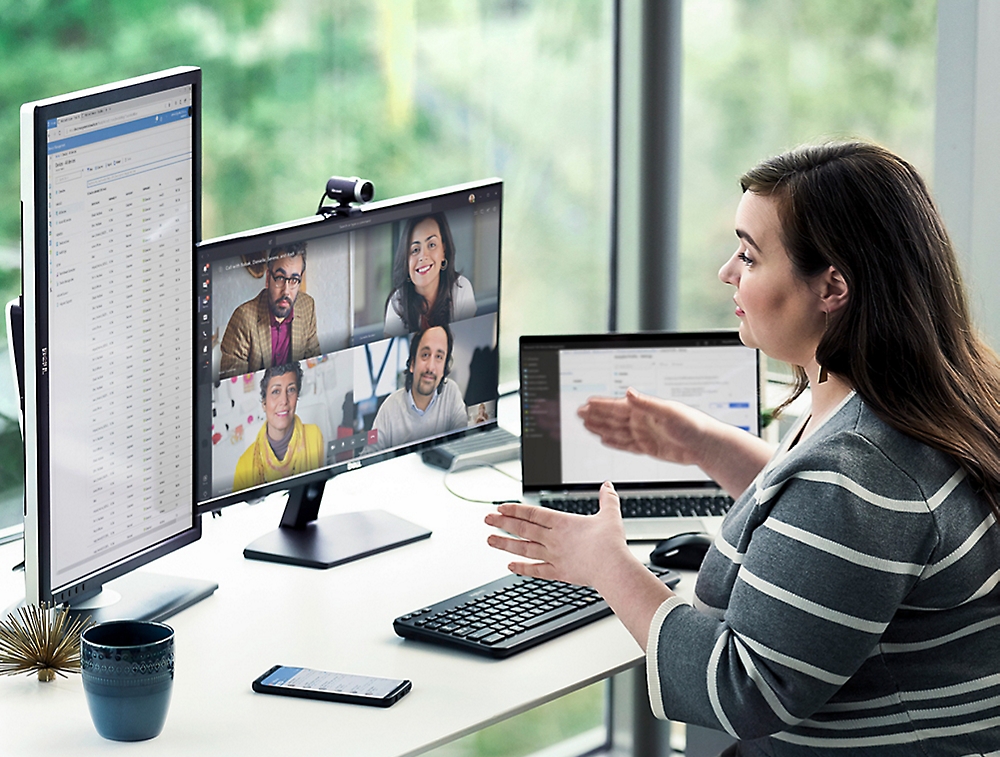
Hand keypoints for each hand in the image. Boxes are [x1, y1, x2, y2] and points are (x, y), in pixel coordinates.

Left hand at [485, 481, 632, 587]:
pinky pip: (536, 570)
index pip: (532, 513)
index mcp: (562, 523)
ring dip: (505, 544)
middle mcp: (553, 538)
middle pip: (522, 528)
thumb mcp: (610, 515)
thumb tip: (608, 485)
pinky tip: (509, 566)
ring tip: (489, 540)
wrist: (612, 567)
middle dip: (502, 523)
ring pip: (524, 548)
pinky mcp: (559, 572)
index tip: (500, 507)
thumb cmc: (611, 543)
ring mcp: (553, 556)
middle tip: (486, 519)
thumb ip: (607, 499)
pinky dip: (522, 568)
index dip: (515, 509)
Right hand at [577, 387, 706, 465]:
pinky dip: (614, 442)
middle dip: (595, 415)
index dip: (601, 405)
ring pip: (616, 431)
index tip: (586, 402)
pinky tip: (605, 439)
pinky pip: (626, 445)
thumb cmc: (692, 424)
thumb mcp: (668, 411)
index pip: (617, 406)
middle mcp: (642, 420)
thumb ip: (646, 403)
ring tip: (586, 425)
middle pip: (613, 418)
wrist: (706, 445)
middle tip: (579, 413)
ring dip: (601, 428)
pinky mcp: (648, 447)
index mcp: (644, 409)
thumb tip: (628, 392)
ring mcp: (644, 434)